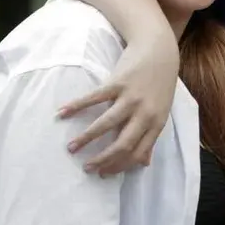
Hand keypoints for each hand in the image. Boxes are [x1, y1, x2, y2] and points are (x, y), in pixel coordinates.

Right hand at [57, 30, 179, 174]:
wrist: (160, 51)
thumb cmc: (159, 85)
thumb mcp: (161, 112)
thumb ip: (151, 136)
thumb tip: (144, 163)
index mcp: (157, 123)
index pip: (137, 153)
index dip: (119, 166)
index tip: (102, 173)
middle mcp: (145, 113)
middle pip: (123, 144)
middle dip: (103, 159)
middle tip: (86, 168)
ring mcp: (132, 97)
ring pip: (106, 124)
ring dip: (86, 138)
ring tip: (71, 148)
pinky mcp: (118, 82)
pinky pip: (94, 98)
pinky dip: (77, 106)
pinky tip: (62, 113)